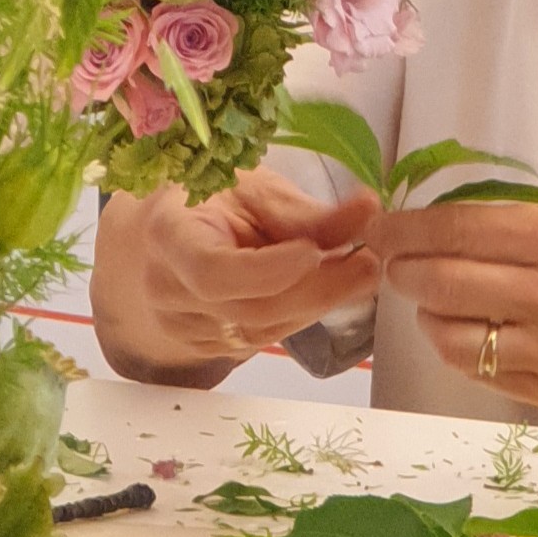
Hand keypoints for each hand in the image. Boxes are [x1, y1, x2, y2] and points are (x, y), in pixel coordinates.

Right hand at [92, 170, 381, 387]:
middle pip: (247, 310)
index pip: (212, 272)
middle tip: (367, 263)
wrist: (173, 231)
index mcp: (169, 236)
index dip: (267, 272)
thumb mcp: (253, 188)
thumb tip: (369, 211)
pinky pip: (261, 340)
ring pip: (261, 332)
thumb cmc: (211, 198)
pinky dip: (300, 316)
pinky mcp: (206, 348)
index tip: (315, 251)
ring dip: (316, 305)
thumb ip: (305, 211)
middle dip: (315, 290)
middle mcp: (167, 290)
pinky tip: (325, 289)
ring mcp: (184, 327)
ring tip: (357, 272)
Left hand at [371, 202, 537, 407]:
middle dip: (402, 272)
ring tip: (431, 302)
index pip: (456, 230)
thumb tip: (432, 225)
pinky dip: (461, 352)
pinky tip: (466, 333)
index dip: (406, 230)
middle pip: (442, 284)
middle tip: (392, 264)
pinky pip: (483, 373)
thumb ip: (511, 225)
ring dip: (428, 317)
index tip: (381, 229)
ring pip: (452, 337)